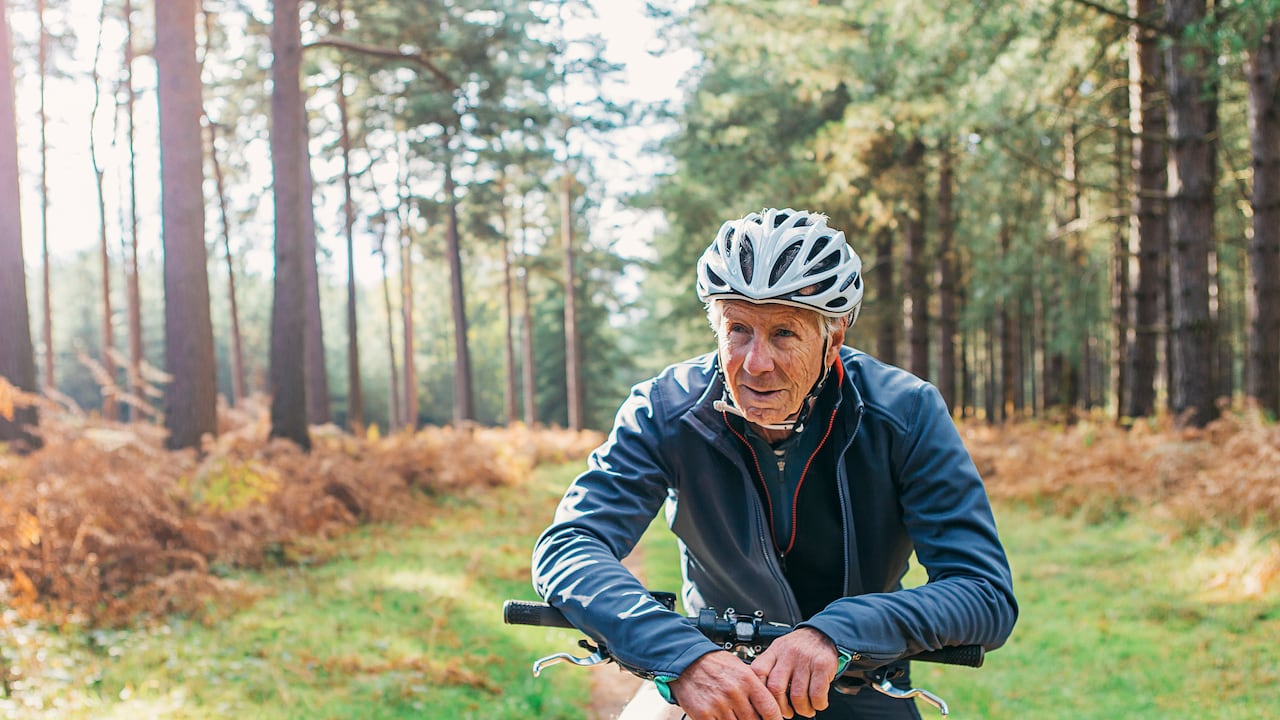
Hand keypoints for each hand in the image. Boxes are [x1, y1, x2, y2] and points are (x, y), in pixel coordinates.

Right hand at [667, 650, 783, 719]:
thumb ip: (754, 687)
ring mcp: (718, 705)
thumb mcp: (740, 668)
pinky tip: (721, 716)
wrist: (687, 661)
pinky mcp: (703, 714)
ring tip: (733, 713)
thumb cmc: (714, 663)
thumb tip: (768, 706)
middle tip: (749, 716)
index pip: (769, 708)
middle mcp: (734, 693)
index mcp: (747, 679)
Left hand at [748, 627, 838, 717]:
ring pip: (797, 695)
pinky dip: (817, 705)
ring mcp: (805, 659)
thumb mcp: (779, 650)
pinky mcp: (822, 665)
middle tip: (787, 713)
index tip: (765, 704)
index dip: (759, 692)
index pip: (757, 672)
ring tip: (805, 710)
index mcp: (774, 651)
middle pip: (775, 688)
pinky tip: (817, 703)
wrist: (823, 633)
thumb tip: (761, 694)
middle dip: (781, 708)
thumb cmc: (799, 646)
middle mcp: (788, 654)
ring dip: (802, 709)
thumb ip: (770, 668)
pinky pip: (816, 694)